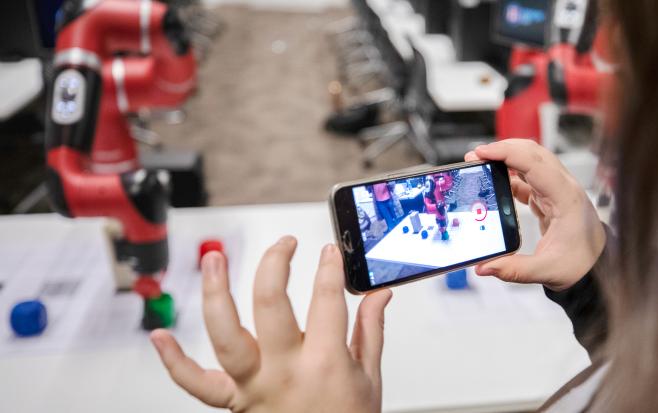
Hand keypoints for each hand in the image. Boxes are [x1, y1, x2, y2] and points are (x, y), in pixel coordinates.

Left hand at [150, 236, 391, 411]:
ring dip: (215, 292)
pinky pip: (196, 384)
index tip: (328, 253)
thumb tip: (378, 295)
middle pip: (270, 304)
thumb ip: (371, 331)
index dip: (329, 268)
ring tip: (215, 260)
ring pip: (225, 334)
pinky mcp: (234, 402)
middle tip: (284, 245)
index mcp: (325, 363)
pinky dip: (173, 362)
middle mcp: (284, 371)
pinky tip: (160, 335)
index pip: (326, 299)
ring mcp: (254, 385)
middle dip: (276, 263)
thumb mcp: (370, 379)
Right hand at [466, 139, 604, 290]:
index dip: (507, 153)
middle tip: (475, 156)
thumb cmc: (582, 263)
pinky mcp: (550, 196)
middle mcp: (563, 187)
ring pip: (530, 160)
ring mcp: (557, 189)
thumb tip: (485, 267)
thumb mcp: (548, 271)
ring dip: (506, 158)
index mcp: (565, 198)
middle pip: (532, 152)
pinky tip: (496, 180)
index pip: (534, 163)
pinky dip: (510, 174)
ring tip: (482, 163)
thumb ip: (514, 270)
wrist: (599, 266)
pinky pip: (529, 176)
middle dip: (502, 149)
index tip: (482, 153)